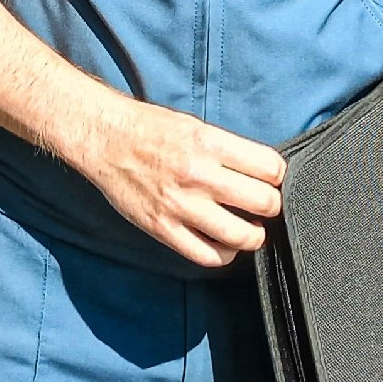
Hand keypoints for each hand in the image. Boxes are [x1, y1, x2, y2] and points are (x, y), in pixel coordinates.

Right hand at [71, 95, 285, 265]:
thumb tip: (264, 173)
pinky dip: (224, 254)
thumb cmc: (150, 129)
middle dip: (271, 204)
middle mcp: (198, 174)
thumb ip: (228, 150)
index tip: (271, 179)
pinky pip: (208, 256)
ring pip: (242, 236)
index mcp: (208, 143)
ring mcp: (181, 205)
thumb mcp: (195, 125)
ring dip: (253, 234)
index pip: (270, 167)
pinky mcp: (164, 228)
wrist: (105, 138)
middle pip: (264, 202)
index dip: (278, 175)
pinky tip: (223, 242)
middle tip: (262, 204)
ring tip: (248, 227)